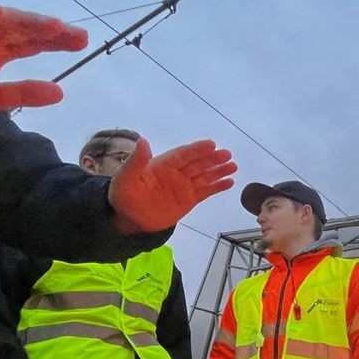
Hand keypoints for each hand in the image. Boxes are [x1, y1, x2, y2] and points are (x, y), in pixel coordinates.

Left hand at [108, 138, 236, 233]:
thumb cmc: (125, 194)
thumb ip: (136, 160)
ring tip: (233, 166)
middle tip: (227, 154)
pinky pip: (205, 192)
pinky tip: (229, 183)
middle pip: (197, 164)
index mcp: (163, 164)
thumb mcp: (127, 177)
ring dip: (219, 171)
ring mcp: (184, 186)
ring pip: (204, 176)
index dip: (196, 149)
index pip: (183, 154)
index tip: (211, 144)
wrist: (129, 218)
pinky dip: (217, 187)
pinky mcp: (188, 200)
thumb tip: (143, 140)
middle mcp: (176, 173)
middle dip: (212, 159)